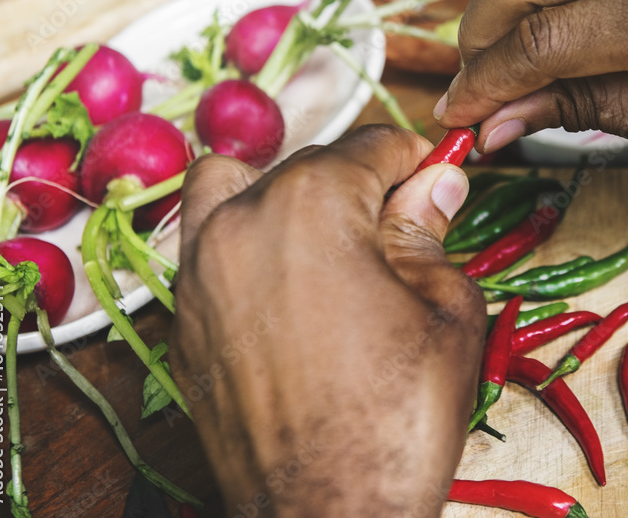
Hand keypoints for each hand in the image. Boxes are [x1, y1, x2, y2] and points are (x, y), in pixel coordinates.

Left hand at [168, 125, 484, 516]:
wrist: (329, 514)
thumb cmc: (397, 419)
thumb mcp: (446, 309)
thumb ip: (429, 230)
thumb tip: (435, 184)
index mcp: (312, 204)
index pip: (372, 146)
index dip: (415, 159)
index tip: (435, 175)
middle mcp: (241, 220)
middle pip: (310, 162)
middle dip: (362, 183)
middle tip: (402, 227)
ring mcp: (200, 270)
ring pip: (235, 185)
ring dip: (284, 192)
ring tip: (329, 240)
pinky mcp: (182, 319)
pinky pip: (209, 245)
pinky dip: (247, 240)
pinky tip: (291, 288)